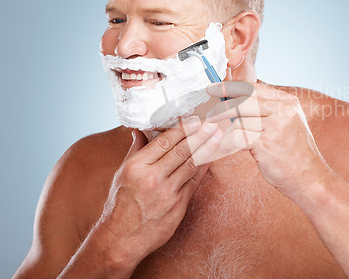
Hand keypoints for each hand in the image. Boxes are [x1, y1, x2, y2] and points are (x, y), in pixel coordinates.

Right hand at [97, 117, 222, 262]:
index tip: (194, 120)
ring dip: (207, 148)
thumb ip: (135, 150)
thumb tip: (140, 130)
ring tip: (218, 136)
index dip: (182, 129)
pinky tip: (212, 157)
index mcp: (137, 166)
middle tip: (212, 124)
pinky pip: (195, 182)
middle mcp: (152, 178)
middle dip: (199, 135)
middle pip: (181, 151)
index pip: (164, 141)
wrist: (121, 239)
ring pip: (191, 165)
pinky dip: (204, 168)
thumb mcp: (121, 173)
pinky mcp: (178, 206)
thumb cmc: (119, 204)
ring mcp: (167, 193)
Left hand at [205, 82, 331, 199]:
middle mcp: (283, 110)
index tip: (215, 88)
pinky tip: (226, 147)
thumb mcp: (286, 122)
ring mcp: (275, 126)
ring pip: (238, 118)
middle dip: (223, 105)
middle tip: (211, 113)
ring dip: (225, 128)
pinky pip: (237, 136)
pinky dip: (228, 142)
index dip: (231, 87)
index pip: (253, 87)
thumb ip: (267, 110)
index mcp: (287, 102)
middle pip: (244, 100)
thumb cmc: (293, 152)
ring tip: (220, 134)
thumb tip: (238, 98)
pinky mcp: (265, 144)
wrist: (309, 177)